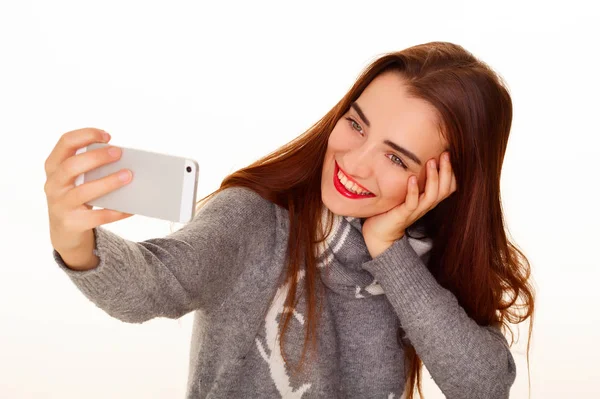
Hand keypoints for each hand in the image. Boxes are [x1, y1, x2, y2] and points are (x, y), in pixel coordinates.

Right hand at [44, 128, 133, 253]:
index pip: (65, 142)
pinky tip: (131, 208)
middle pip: (72, 166)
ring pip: (84, 191)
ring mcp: (60, 205)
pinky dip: (116, 211)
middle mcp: (53, 184)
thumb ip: (91, 167)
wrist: (65, 230)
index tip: (108, 136)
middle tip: (119, 153)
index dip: (86, 135)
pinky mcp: (72, 223)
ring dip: (108, 182)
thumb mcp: (76, 178)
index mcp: (54, 166)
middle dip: (96, 157)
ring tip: (128, 176)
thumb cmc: (76, 196)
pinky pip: (97, 216)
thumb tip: (124, 160)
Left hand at [362, 152, 456, 257]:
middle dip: (447, 171)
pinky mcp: (404, 214)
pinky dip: (413, 190)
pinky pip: (412, 203)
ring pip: (432, 195)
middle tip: (445, 154)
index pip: (449, 187)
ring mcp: (416, 211)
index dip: (452, 172)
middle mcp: (426, 205)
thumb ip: (414, 181)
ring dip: (433, 178)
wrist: (379, 232)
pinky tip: (412, 178)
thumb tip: (415, 159)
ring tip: (431, 162)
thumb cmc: (392, 209)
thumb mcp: (407, 193)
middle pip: (444, 189)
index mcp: (428, 200)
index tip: (448, 154)